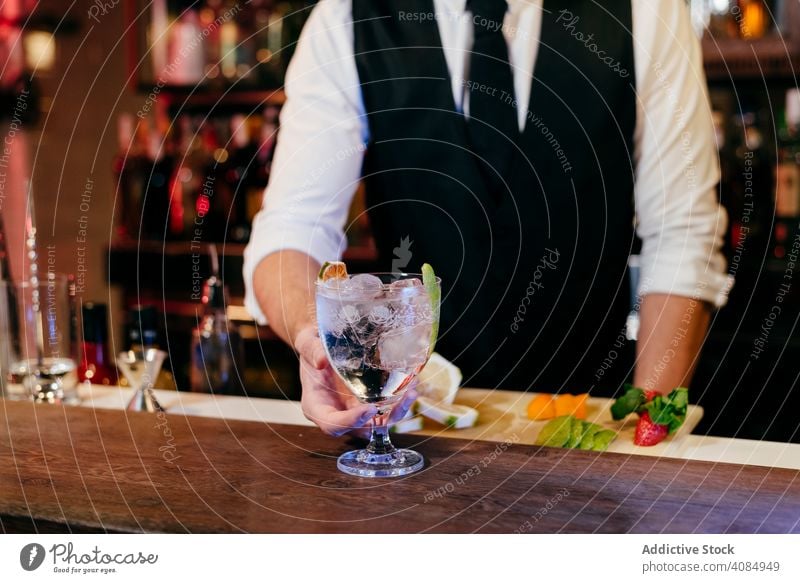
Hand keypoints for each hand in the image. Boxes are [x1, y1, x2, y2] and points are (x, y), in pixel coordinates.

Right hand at [294, 325, 417, 436]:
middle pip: (360, 429)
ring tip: (412, 392)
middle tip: (403, 399)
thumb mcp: (307, 342)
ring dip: (397, 411)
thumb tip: (322, 361)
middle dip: (384, 419)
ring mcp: (353, 410)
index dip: (351, 422)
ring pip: (377, 422)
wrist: (323, 343)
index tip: (369, 409)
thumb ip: (312, 350)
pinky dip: (398, 401)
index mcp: (317, 407)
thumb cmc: (312, 345)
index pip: (332, 425)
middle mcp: (336, 414)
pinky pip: (384, 409)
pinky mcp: (367, 402)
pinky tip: (410, 384)